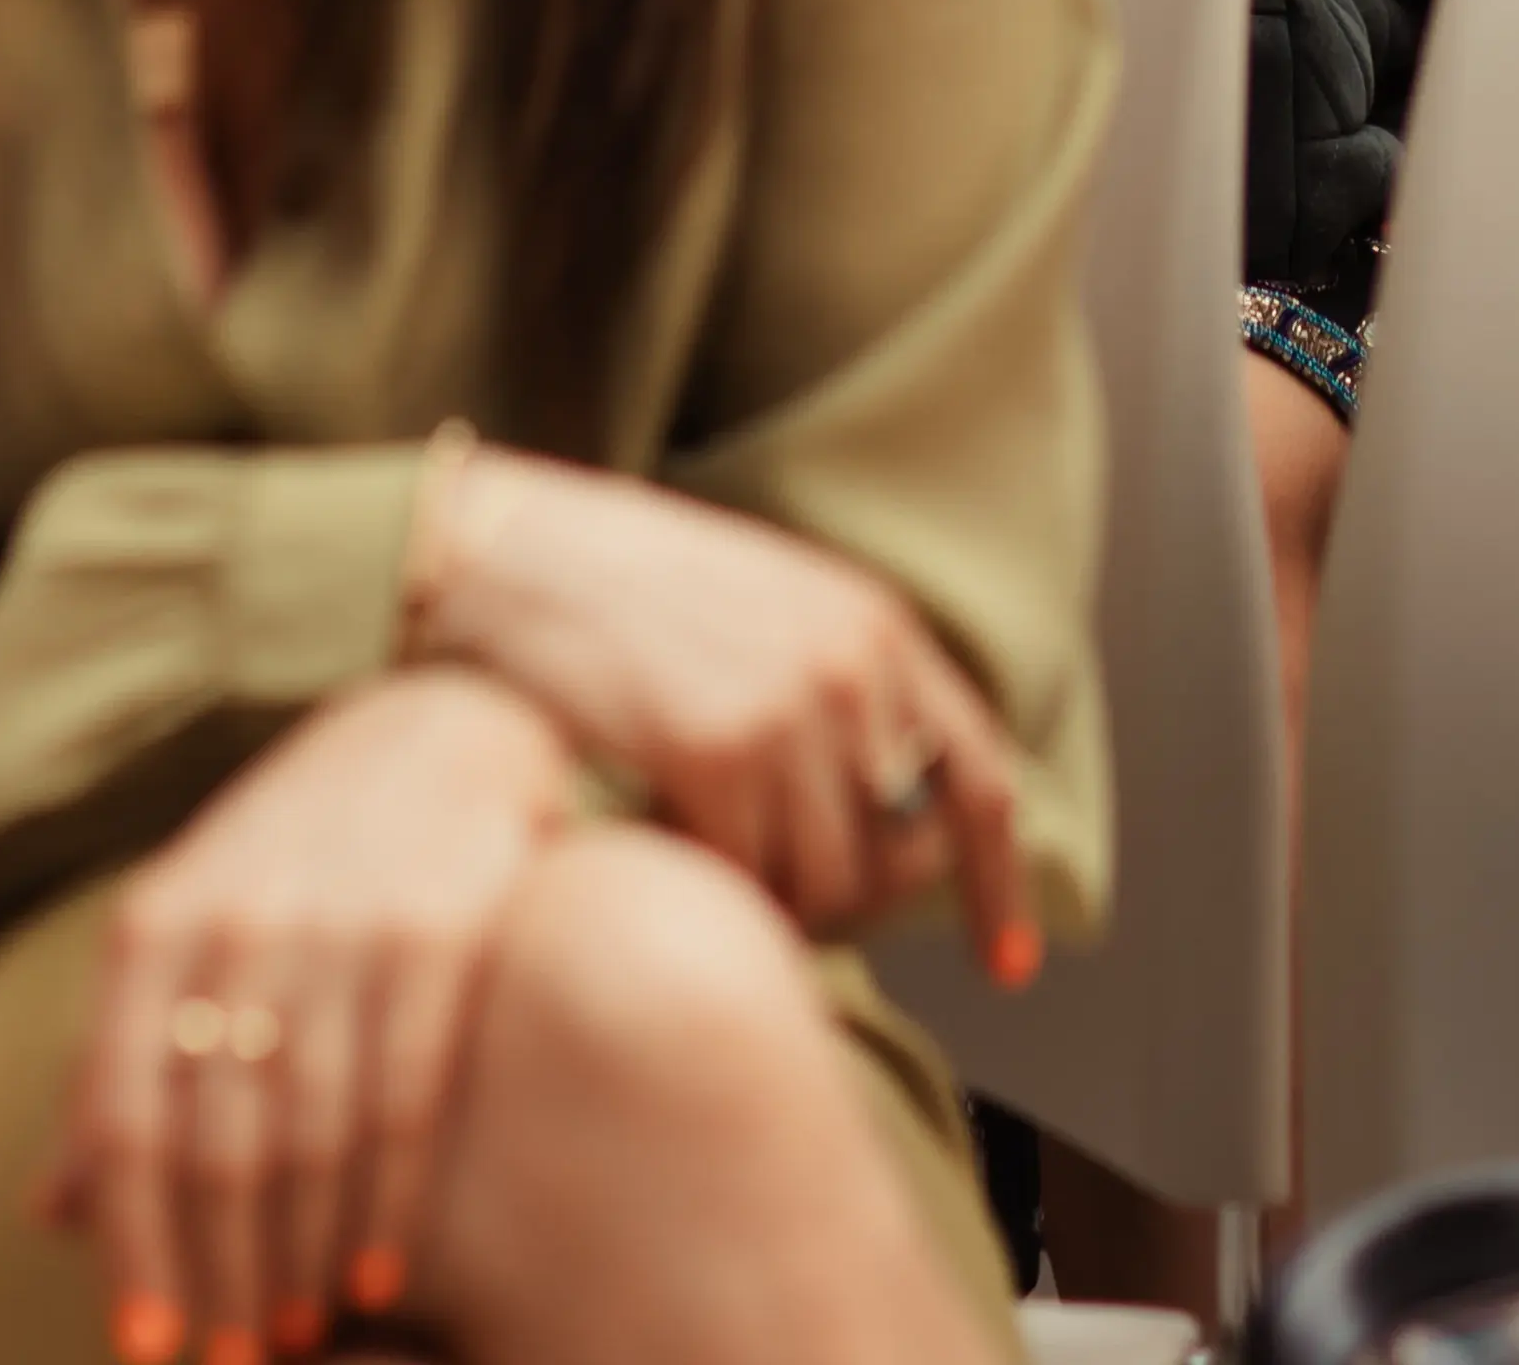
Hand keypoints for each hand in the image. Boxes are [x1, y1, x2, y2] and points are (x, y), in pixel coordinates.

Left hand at [38, 658, 571, 1361]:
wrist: (441, 723)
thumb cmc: (293, 853)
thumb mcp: (184, 930)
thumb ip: (122, 1063)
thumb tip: (47, 1212)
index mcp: (155, 928)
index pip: (123, 1120)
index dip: (130, 1248)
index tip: (145, 1351)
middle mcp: (239, 924)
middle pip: (215, 1146)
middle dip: (221, 1277)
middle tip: (234, 1361)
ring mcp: (343, 925)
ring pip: (308, 1136)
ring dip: (301, 1258)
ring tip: (299, 1333)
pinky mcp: (440, 931)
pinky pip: (404, 1099)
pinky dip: (386, 1204)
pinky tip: (380, 1276)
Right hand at [416, 444, 1038, 980]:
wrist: (513, 554)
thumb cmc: (629, 593)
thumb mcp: (768, 613)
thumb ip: (838, 698)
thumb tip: (887, 830)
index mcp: (878, 625)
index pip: (976, 775)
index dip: (993, 879)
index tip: (1005, 963)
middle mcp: (853, 665)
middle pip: (890, 859)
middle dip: (841, 905)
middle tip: (763, 893)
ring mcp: (789, 707)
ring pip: (820, 886)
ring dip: (764, 898)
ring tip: (695, 846)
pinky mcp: (715, 750)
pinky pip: (742, 882)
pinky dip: (704, 885)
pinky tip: (652, 834)